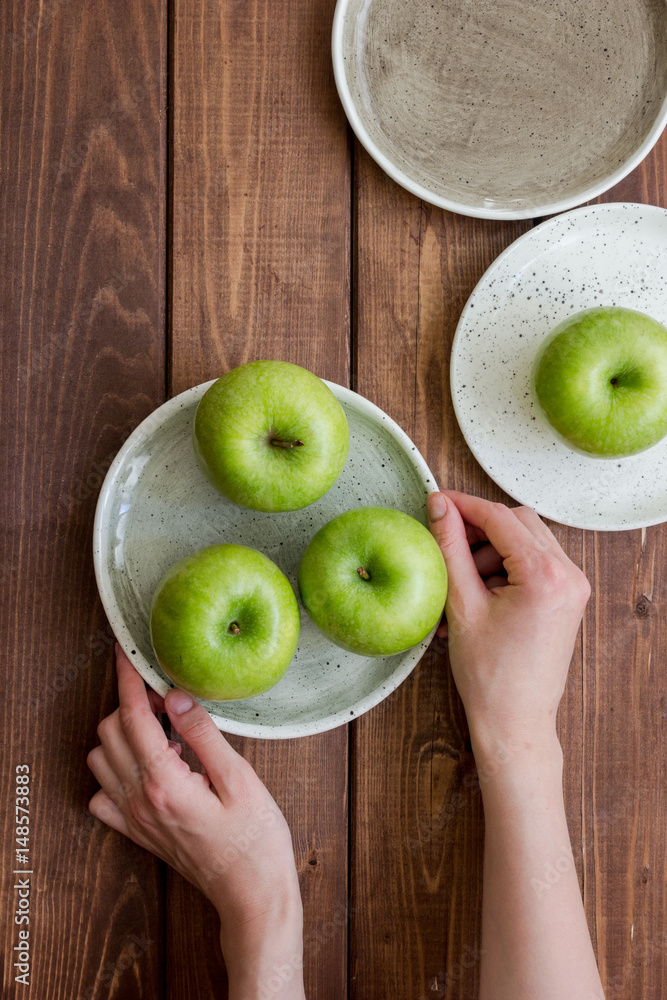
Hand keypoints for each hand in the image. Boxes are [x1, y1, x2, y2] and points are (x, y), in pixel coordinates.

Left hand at [87, 646, 304, 999]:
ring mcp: (135, 819)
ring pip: (101, 759)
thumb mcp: (239, 778)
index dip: (127, 679)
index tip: (125, 652)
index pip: (133, 717)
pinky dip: (115, 770)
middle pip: (110, 732)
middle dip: (129, 703)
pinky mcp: (138, 832)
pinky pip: (104, 794)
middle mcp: (140, 800)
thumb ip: (203, 734)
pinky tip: (148, 765)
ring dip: (122, 733)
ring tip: (162, 730)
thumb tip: (176, 694)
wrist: (251, 894)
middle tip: (165, 695)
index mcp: (164, 783)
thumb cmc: (255, 839)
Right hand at [426, 490, 589, 760]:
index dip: (464, 506)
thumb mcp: (461, 605)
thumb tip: (439, 507)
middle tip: (447, 542)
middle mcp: (568, 575)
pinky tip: (483, 592)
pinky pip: (537, 560)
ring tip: (464, 582)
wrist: (515, 720)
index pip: (499, 518)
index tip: (437, 502)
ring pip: (528, 538)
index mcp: (544, 576)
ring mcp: (574, 586)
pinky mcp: (569, 597)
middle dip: (480, 528)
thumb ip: (450, 549)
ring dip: (493, 549)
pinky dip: (508, 565)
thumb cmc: (489, 675)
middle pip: (518, 521)